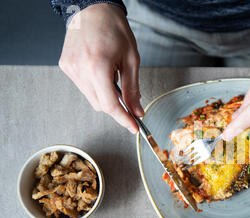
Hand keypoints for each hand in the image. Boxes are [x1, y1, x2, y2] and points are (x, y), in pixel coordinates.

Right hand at [58, 3, 142, 133]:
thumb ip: (133, 89)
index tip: (134, 127)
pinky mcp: (65, 66)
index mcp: (97, 67)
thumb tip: (137, 111)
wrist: (93, 8)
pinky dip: (95, 86)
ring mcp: (70, 69)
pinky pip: (83, 87)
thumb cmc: (114, 28)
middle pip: (100, 105)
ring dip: (105, 95)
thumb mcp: (131, 59)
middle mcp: (80, 70)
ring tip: (112, 75)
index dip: (124, 119)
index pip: (111, 105)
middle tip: (129, 100)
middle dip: (117, 107)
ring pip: (92, 98)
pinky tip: (100, 70)